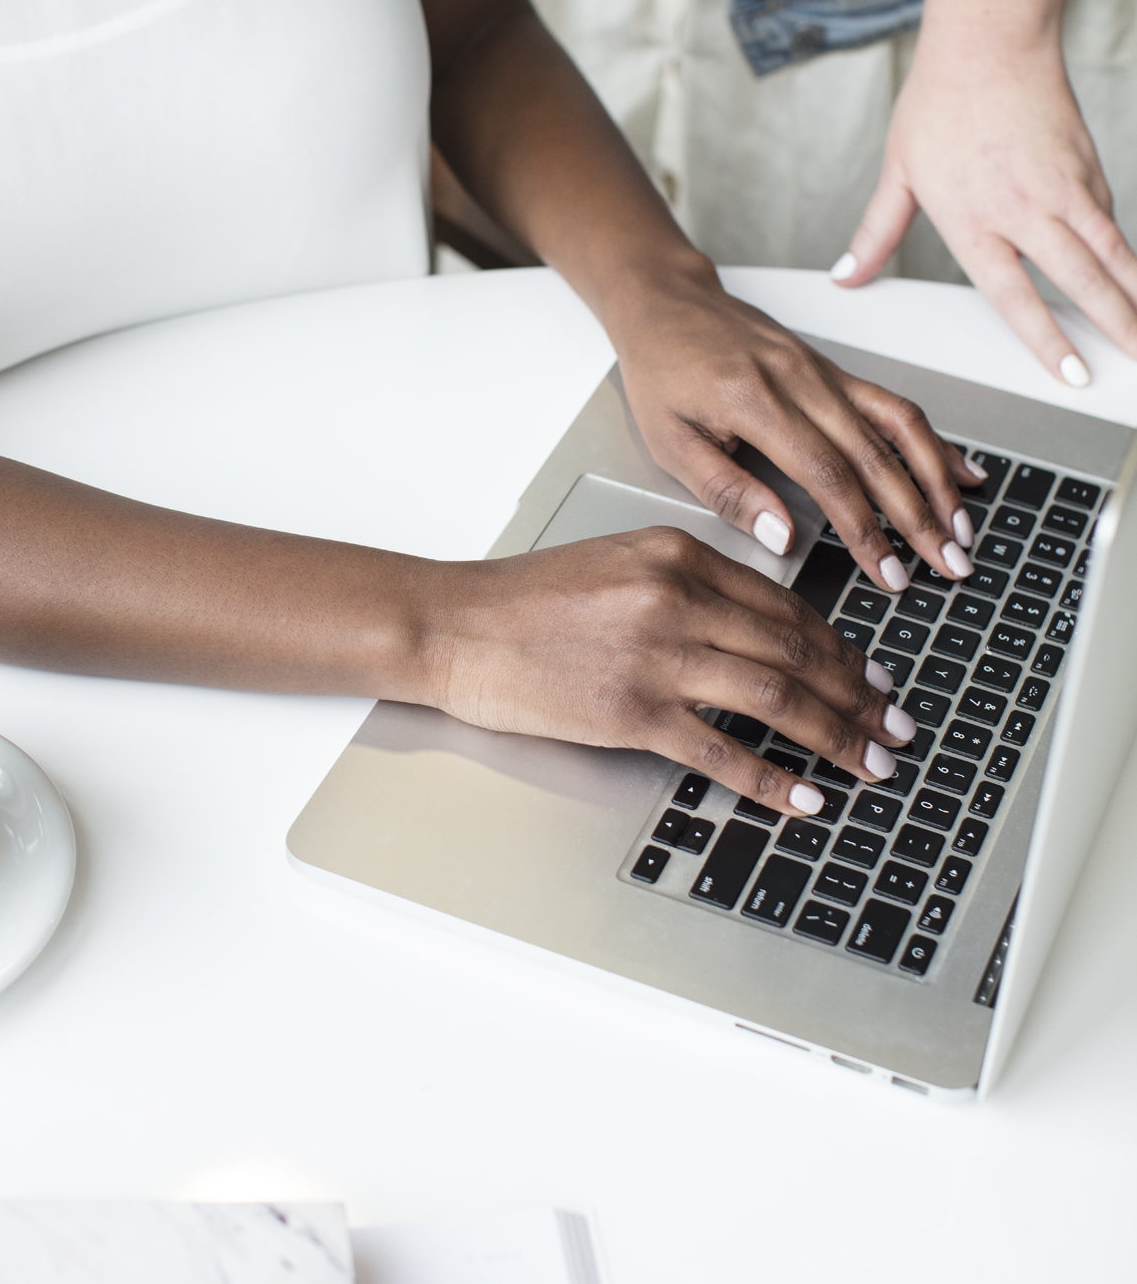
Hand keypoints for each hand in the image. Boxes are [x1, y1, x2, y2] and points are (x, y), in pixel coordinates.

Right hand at [424, 528, 916, 813]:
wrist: (457, 626)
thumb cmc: (527, 600)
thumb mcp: (619, 563)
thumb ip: (688, 586)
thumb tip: (761, 631)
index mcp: (678, 555)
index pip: (784, 605)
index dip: (839, 648)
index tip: (870, 678)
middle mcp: (676, 598)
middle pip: (795, 650)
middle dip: (856, 695)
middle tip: (894, 727)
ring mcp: (656, 657)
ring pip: (775, 696)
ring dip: (836, 735)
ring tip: (871, 762)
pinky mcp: (630, 713)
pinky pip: (722, 749)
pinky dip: (774, 778)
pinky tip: (806, 796)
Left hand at [600, 256, 980, 590]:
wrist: (668, 302)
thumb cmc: (662, 371)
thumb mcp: (669, 441)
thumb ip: (727, 492)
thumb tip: (784, 537)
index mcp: (756, 402)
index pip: (828, 476)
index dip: (865, 530)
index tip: (889, 573)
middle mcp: (801, 382)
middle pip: (877, 457)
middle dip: (920, 518)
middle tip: (950, 566)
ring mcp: (823, 372)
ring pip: (899, 426)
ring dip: (938, 481)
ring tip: (962, 529)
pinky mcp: (833, 369)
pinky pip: (892, 405)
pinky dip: (931, 440)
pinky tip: (961, 470)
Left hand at [833, 0, 1136, 384]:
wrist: (991, 40)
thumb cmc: (940, 103)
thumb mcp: (899, 172)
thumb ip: (876, 234)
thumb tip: (846, 276)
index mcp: (975, 220)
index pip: (1016, 295)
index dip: (1048, 340)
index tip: (1074, 373)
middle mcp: (1026, 209)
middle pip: (1081, 280)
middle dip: (1116, 327)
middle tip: (1136, 364)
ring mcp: (1065, 188)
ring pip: (1112, 252)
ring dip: (1136, 295)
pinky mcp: (1089, 167)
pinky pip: (1110, 219)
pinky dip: (1126, 252)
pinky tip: (1132, 278)